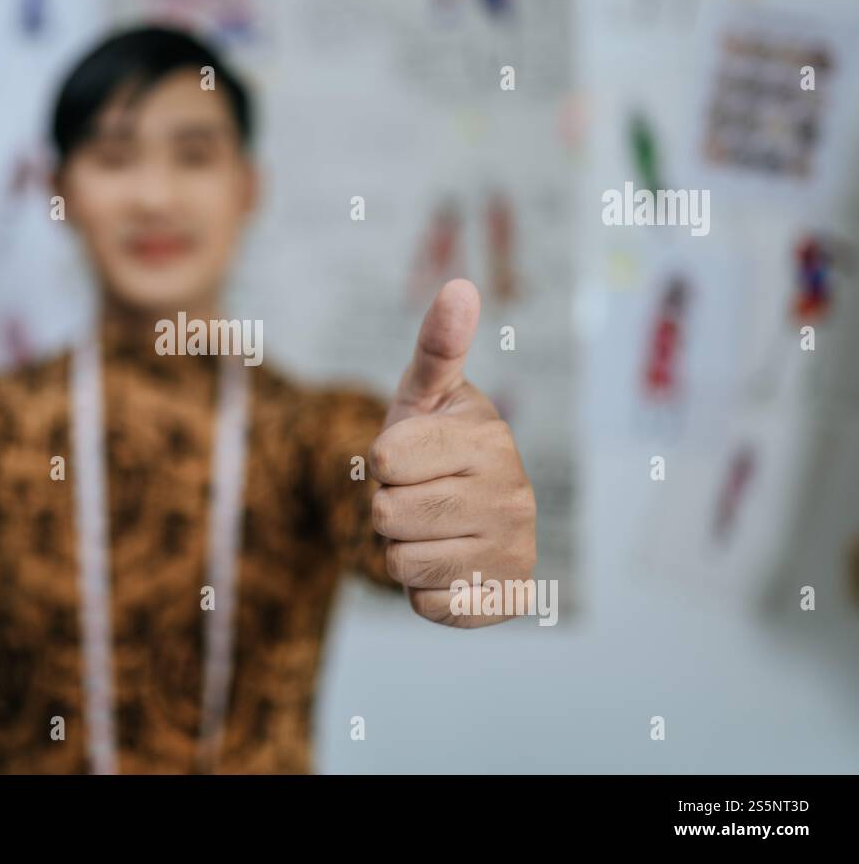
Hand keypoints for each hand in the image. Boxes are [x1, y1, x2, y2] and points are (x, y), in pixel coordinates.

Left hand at [370, 279, 536, 626]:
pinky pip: (426, 607)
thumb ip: (437, 346)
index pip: (384, 460)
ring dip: (399, 550)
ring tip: (429, 530)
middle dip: (385, 509)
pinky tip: (448, 566)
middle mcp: (513, 493)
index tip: (406, 457)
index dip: (380, 462)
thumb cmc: (432, 445)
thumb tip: (459, 286)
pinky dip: (423, 592)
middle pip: (386, 515)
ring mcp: (514, 551)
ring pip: (399, 564)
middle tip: (416, 497)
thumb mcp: (424, 396)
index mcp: (488, 437)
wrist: (468, 518)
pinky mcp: (505, 600)